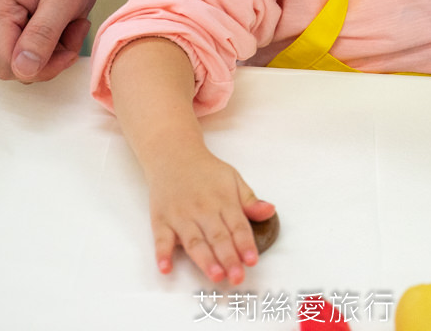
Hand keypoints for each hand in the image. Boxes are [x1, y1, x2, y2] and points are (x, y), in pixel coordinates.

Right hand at [0, 0, 97, 81]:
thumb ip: (43, 35)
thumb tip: (23, 70)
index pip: (10, 67)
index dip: (45, 66)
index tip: (71, 43)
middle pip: (15, 66)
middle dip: (51, 54)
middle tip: (75, 26)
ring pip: (19, 59)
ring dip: (51, 46)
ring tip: (66, 17)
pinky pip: (18, 48)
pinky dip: (43, 40)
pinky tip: (54, 18)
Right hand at [144, 147, 275, 284]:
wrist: (173, 154)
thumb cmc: (206, 172)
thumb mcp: (233, 179)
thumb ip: (250, 200)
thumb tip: (270, 211)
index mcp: (223, 200)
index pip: (237, 226)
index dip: (245, 244)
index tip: (252, 261)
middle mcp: (202, 209)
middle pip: (217, 237)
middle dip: (228, 258)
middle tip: (237, 277)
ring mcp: (180, 215)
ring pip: (193, 241)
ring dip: (204, 259)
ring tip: (215, 275)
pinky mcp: (161, 220)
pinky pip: (160, 239)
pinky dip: (162, 254)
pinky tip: (166, 268)